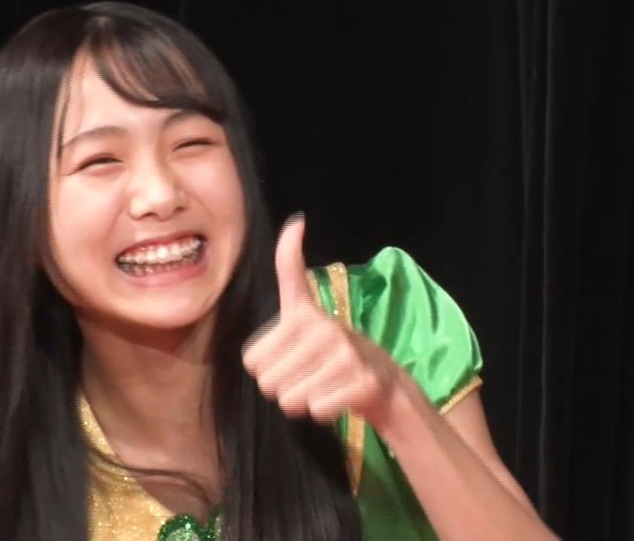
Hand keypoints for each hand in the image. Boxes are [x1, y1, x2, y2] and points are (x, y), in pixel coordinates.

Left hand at [242, 214, 405, 425]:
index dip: (265, 366)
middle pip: (267, 383)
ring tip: (324, 384)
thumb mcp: (303, 308)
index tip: (287, 356)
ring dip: (303, 401)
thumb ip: (291, 266)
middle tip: (309, 375)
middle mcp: (325, 329)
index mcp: (303, 313)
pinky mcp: (361, 381)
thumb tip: (296, 220)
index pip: (252, 359)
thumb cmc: (329, 349)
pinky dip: (323, 412)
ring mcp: (345, 355)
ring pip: (290, 399)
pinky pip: (316, 408)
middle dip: (284, 386)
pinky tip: (338, 397)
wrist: (382, 381)